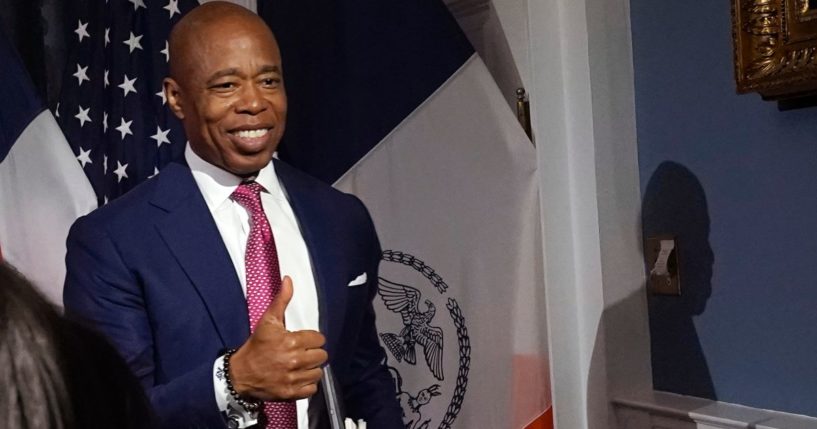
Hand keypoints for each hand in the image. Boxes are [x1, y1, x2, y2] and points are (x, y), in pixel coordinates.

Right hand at [229, 276, 327, 400]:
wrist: (240, 373)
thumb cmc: (256, 347)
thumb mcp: (268, 321)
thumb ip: (282, 300)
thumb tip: (288, 280)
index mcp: (292, 341)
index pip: (319, 340)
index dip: (312, 339)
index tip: (302, 341)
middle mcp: (294, 360)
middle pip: (321, 356)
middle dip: (312, 353)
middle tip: (301, 353)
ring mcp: (293, 378)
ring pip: (318, 372)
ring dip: (311, 369)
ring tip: (300, 366)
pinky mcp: (291, 393)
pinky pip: (312, 389)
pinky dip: (307, 385)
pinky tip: (298, 377)